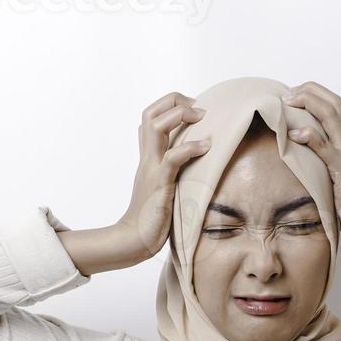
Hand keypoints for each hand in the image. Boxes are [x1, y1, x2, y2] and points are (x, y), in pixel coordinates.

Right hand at [115, 91, 210, 263]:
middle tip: (198, 108)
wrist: (134, 240)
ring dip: (180, 114)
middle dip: (174, 100)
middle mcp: (147, 158)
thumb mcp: (164, 187)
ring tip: (202, 117)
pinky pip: (173, 157)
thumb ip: (173, 172)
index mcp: (148, 157)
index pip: (150, 117)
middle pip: (150, 112)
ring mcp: (151, 169)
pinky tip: (206, 146)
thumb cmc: (152, 218)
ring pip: (155, 125)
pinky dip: (191, 147)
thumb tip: (196, 167)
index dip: (170, 105)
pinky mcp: (160, 183)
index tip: (193, 111)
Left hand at [280, 82, 340, 244]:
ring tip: (288, 101)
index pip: (335, 106)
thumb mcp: (333, 176)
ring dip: (308, 102)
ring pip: (330, 115)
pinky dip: (309, 136)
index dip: (315, 95)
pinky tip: (293, 134)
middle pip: (333, 102)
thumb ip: (321, 162)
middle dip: (309, 90)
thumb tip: (299, 158)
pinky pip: (325, 147)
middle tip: (287, 93)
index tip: (294, 96)